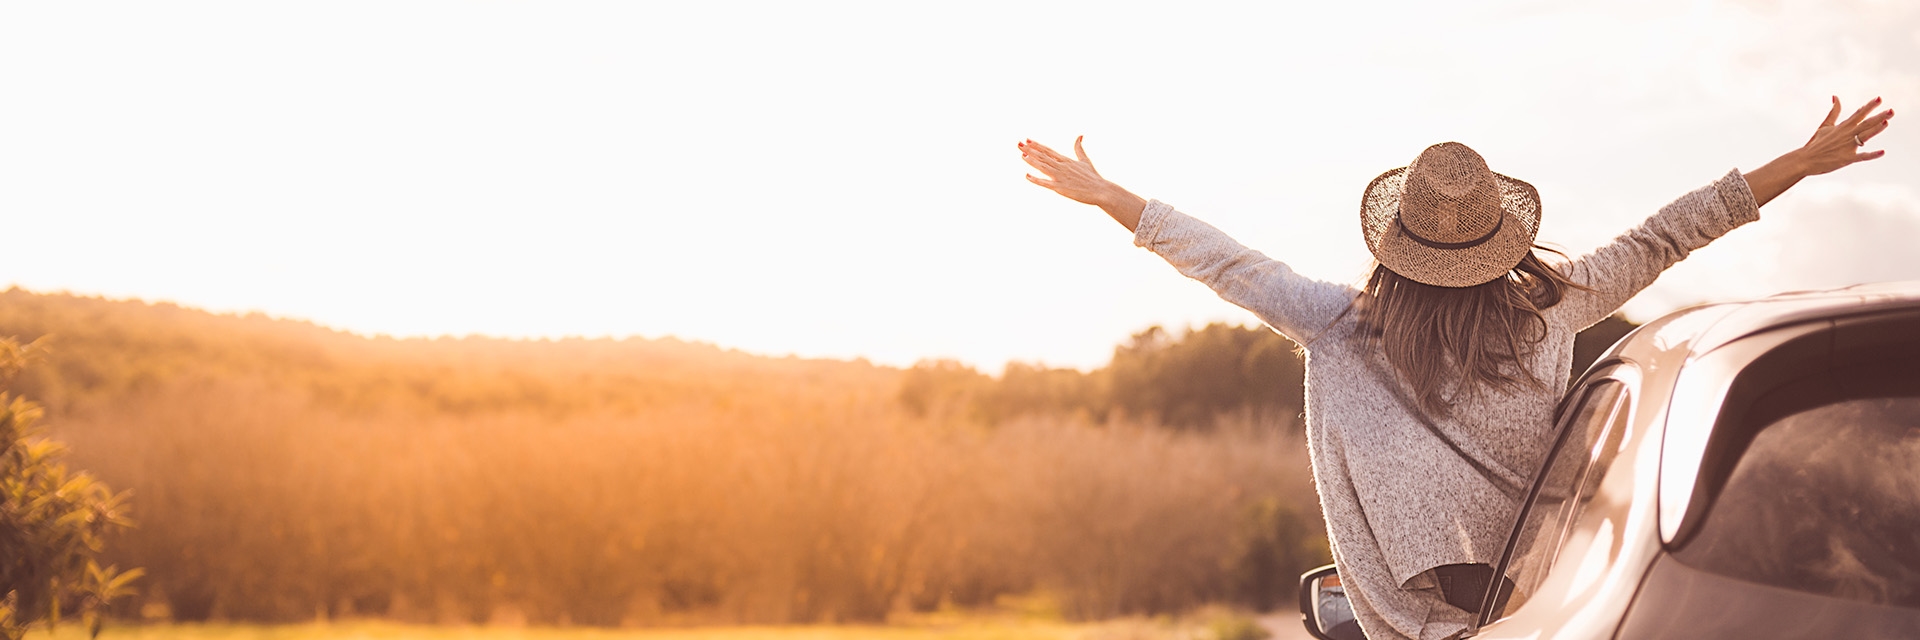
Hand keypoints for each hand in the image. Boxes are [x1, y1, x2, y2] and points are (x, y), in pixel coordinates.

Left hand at [1021, 136, 1146, 230]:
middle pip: (1043, 156)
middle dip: (1030, 150)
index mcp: (1066, 160)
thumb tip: (1079, 135)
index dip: (1037, 145)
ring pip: (1043, 167)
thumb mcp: (1085, 160)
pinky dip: (1036, 179)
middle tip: (1018, 144)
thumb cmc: (1093, 177)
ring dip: (1032, 161)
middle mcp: (1062, 166)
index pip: (1048, 151)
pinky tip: (1027, 176)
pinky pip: (1045, 183)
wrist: (1101, 190)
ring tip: (1022, 154)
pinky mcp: (1061, 188)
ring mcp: (1061, 177)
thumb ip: (1079, 148)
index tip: (1027, 140)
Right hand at [1744, 96, 1893, 206]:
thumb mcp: (1824, 126)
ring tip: (1887, 122)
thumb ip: (1834, 112)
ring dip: (1876, 129)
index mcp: (1843, 127)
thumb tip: (1836, 96)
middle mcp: (1847, 134)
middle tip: (1892, 110)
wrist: (1804, 160)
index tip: (1879, 99)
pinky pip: (1862, 156)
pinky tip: (1882, 152)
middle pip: (1866, 123)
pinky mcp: (1847, 158)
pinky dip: (1872, 155)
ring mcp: (1847, 146)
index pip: (1859, 114)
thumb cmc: (1815, 143)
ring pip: (1865, 136)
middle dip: (1879, 116)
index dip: (1869, 106)